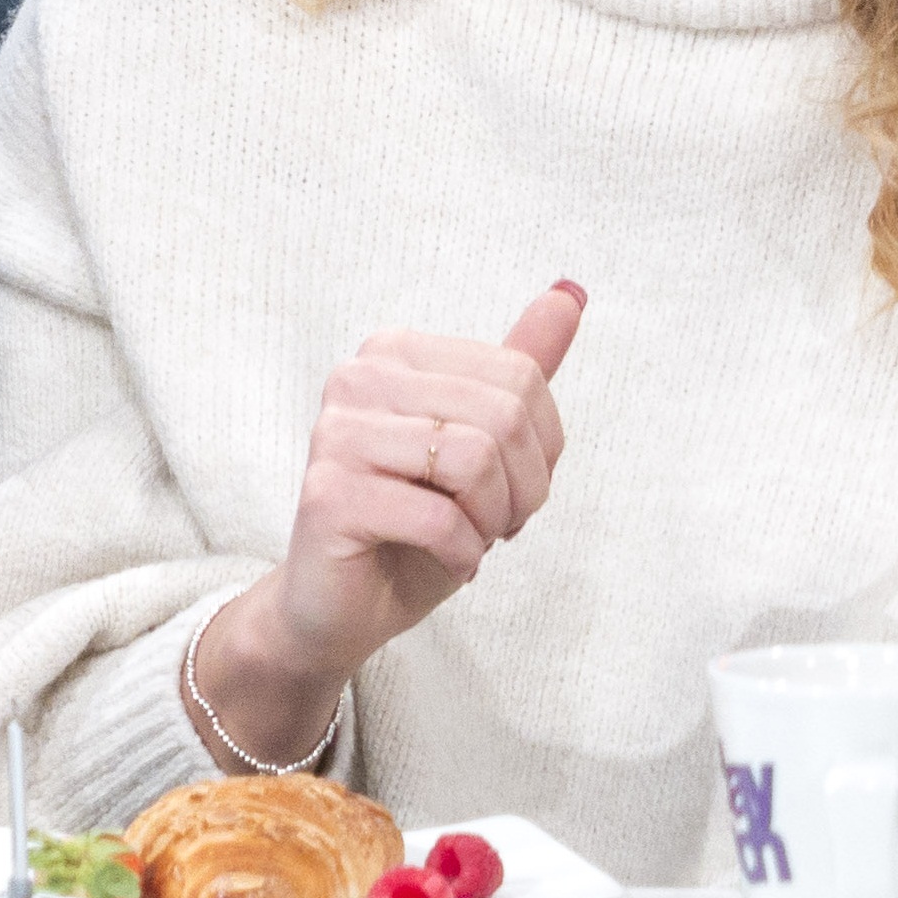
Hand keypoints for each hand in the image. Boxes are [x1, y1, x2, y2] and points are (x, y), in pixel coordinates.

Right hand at [193, 283, 584, 766]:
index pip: (520, 375)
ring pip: (475, 461)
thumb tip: (569, 292)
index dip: (542, 446)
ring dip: (494, 520)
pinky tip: (451, 560)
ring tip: (472, 537)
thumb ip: (519, 366)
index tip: (512, 485)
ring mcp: (334, 435)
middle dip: (523, 487)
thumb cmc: (415, 522)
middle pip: (503, 415)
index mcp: (391, 352)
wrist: (342, 605)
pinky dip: (466, 552)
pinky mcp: (328, 496)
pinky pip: (440, 518)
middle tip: (498, 522)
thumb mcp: (482, 443)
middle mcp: (355, 379)